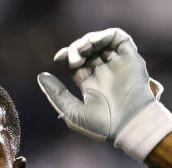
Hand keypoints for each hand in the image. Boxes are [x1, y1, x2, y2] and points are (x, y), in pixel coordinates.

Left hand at [37, 28, 171, 161]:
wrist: (130, 127)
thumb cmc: (102, 126)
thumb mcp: (72, 112)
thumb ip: (56, 94)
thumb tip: (41, 76)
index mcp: (92, 87)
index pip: (77, 64)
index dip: (67, 56)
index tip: (59, 58)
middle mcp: (105, 74)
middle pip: (88, 52)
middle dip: (76, 49)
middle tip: (73, 59)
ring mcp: (118, 66)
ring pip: (102, 43)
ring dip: (88, 41)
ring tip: (82, 50)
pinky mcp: (131, 59)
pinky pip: (119, 39)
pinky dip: (105, 35)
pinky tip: (94, 43)